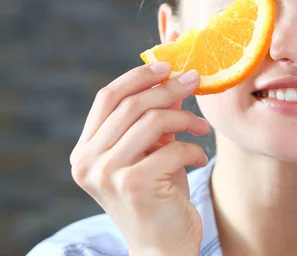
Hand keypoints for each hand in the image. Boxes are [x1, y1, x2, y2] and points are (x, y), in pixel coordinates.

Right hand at [69, 62, 209, 255]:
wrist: (162, 247)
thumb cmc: (158, 196)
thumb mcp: (152, 152)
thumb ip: (154, 119)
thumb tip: (174, 79)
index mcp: (85, 150)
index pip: (107, 97)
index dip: (138, 76)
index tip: (167, 66)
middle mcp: (88, 161)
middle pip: (132, 104)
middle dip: (169, 88)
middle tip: (196, 81)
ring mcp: (108, 174)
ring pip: (153, 121)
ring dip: (186, 119)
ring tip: (203, 129)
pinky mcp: (135, 185)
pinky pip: (173, 147)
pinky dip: (194, 149)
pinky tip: (198, 160)